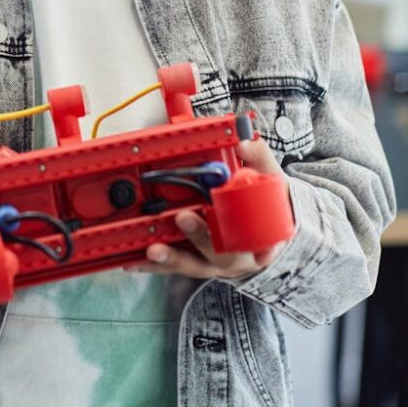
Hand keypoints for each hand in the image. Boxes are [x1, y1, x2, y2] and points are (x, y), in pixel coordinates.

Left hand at [125, 137, 290, 280]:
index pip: (257, 239)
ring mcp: (216, 264)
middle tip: (183, 218)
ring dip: (172, 258)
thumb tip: (242, 140)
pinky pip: (176, 268)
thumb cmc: (267, 206)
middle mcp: (239, 256)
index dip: (244, 233)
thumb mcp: (271, 180)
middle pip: (222, 255)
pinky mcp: (196, 264)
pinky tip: (136, 261)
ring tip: (152, 250)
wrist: (265, 235)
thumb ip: (258, 157)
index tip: (223, 214)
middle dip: (200, 236)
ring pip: (195, 265)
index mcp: (261, 237)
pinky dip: (156, 266)